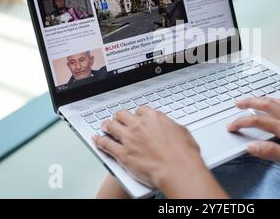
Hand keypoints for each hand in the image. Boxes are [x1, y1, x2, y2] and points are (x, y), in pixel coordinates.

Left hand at [93, 107, 226, 197]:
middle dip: (120, 117)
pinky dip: (99, 141)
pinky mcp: (123, 154)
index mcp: (154, 118)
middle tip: (119, 119)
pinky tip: (96, 139)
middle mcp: (139, 125)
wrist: (177, 169)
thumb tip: (169, 128)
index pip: (141, 110)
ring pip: (111, 126)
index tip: (138, 117)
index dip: (138, 114)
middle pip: (123, 115)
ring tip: (105, 125)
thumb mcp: (181, 132)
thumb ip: (170, 127)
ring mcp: (129, 139)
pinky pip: (106, 144)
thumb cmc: (183, 154)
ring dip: (107, 125)